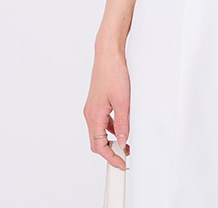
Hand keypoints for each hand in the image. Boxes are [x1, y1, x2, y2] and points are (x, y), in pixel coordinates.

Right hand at [83, 48, 130, 169]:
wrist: (108, 53)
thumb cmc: (113, 72)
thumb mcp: (122, 100)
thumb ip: (123, 123)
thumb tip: (123, 140)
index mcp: (93, 115)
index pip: (98, 146)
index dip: (111, 158)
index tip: (122, 164)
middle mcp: (90, 113)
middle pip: (97, 142)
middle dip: (110, 152)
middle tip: (125, 157)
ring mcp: (93, 107)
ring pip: (100, 131)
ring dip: (112, 140)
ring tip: (127, 143)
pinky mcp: (97, 101)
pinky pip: (103, 121)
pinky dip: (111, 128)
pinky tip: (123, 126)